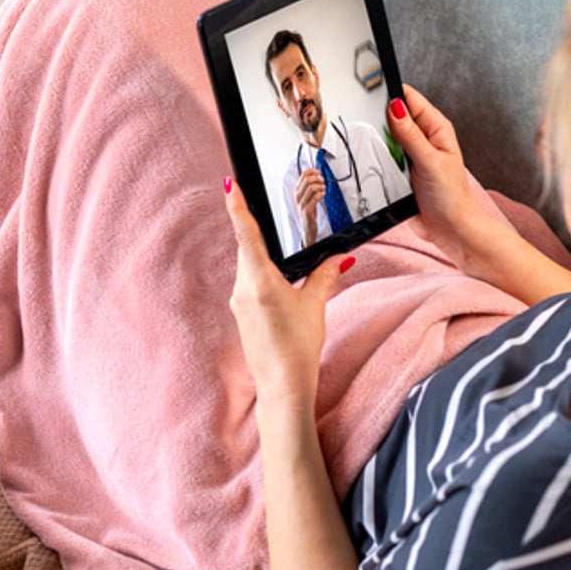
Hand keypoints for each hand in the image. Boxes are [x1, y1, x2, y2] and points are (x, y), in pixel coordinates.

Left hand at [224, 177, 350, 409]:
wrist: (282, 386)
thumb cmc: (297, 349)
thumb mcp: (315, 305)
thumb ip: (326, 274)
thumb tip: (341, 256)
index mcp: (259, 281)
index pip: (246, 234)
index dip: (238, 206)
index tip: (229, 183)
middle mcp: (243, 288)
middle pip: (247, 247)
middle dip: (258, 231)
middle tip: (264, 209)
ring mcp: (239, 301)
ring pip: (248, 264)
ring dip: (263, 255)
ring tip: (284, 254)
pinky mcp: (241, 312)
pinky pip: (249, 281)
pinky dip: (262, 273)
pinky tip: (280, 281)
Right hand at [294, 168, 324, 246]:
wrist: (308, 226)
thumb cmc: (309, 212)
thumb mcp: (308, 198)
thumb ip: (310, 188)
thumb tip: (316, 176)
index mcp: (297, 192)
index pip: (302, 176)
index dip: (311, 172)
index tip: (317, 172)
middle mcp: (298, 197)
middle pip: (307, 181)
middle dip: (317, 179)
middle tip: (322, 181)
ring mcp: (302, 204)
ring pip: (311, 188)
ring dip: (320, 186)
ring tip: (324, 188)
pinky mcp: (307, 210)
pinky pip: (314, 198)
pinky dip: (321, 194)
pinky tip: (323, 194)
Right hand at [388, 85, 511, 275]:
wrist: (449, 230)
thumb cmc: (451, 197)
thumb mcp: (430, 161)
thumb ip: (410, 135)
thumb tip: (394, 108)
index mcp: (436, 128)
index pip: (409, 98)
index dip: (391, 93)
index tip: (372, 92)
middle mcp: (423, 138)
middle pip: (393, 117)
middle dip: (380, 119)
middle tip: (371, 127)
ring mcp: (410, 155)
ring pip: (386, 138)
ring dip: (378, 142)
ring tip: (376, 150)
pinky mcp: (400, 172)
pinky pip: (383, 159)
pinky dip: (377, 160)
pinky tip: (376, 165)